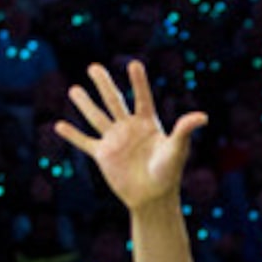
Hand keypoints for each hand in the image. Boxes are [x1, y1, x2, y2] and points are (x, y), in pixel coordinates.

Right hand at [55, 60, 205, 211]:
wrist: (153, 197)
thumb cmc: (169, 173)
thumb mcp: (177, 150)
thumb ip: (184, 131)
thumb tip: (202, 116)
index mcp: (148, 123)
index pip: (142, 98)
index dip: (138, 82)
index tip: (134, 64)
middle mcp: (129, 128)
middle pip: (114, 101)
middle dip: (104, 84)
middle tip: (93, 67)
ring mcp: (115, 140)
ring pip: (97, 117)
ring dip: (85, 104)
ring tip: (73, 89)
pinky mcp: (103, 155)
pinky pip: (85, 142)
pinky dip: (73, 135)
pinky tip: (58, 125)